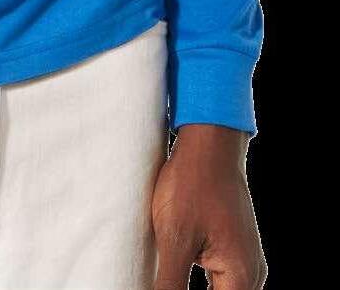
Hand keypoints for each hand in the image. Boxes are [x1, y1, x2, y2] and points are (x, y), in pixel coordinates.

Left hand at [151, 123, 267, 287]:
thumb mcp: (175, 240)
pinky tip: (175, 276)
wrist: (208, 140)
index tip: (168, 286)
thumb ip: (170, 285)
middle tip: (165, 279)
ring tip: (167, 278)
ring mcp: (243, 259)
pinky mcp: (232, 246)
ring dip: (190, 289)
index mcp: (243, 278)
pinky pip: (218, 279)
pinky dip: (200, 284)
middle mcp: (250, 273)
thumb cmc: (192, 183)